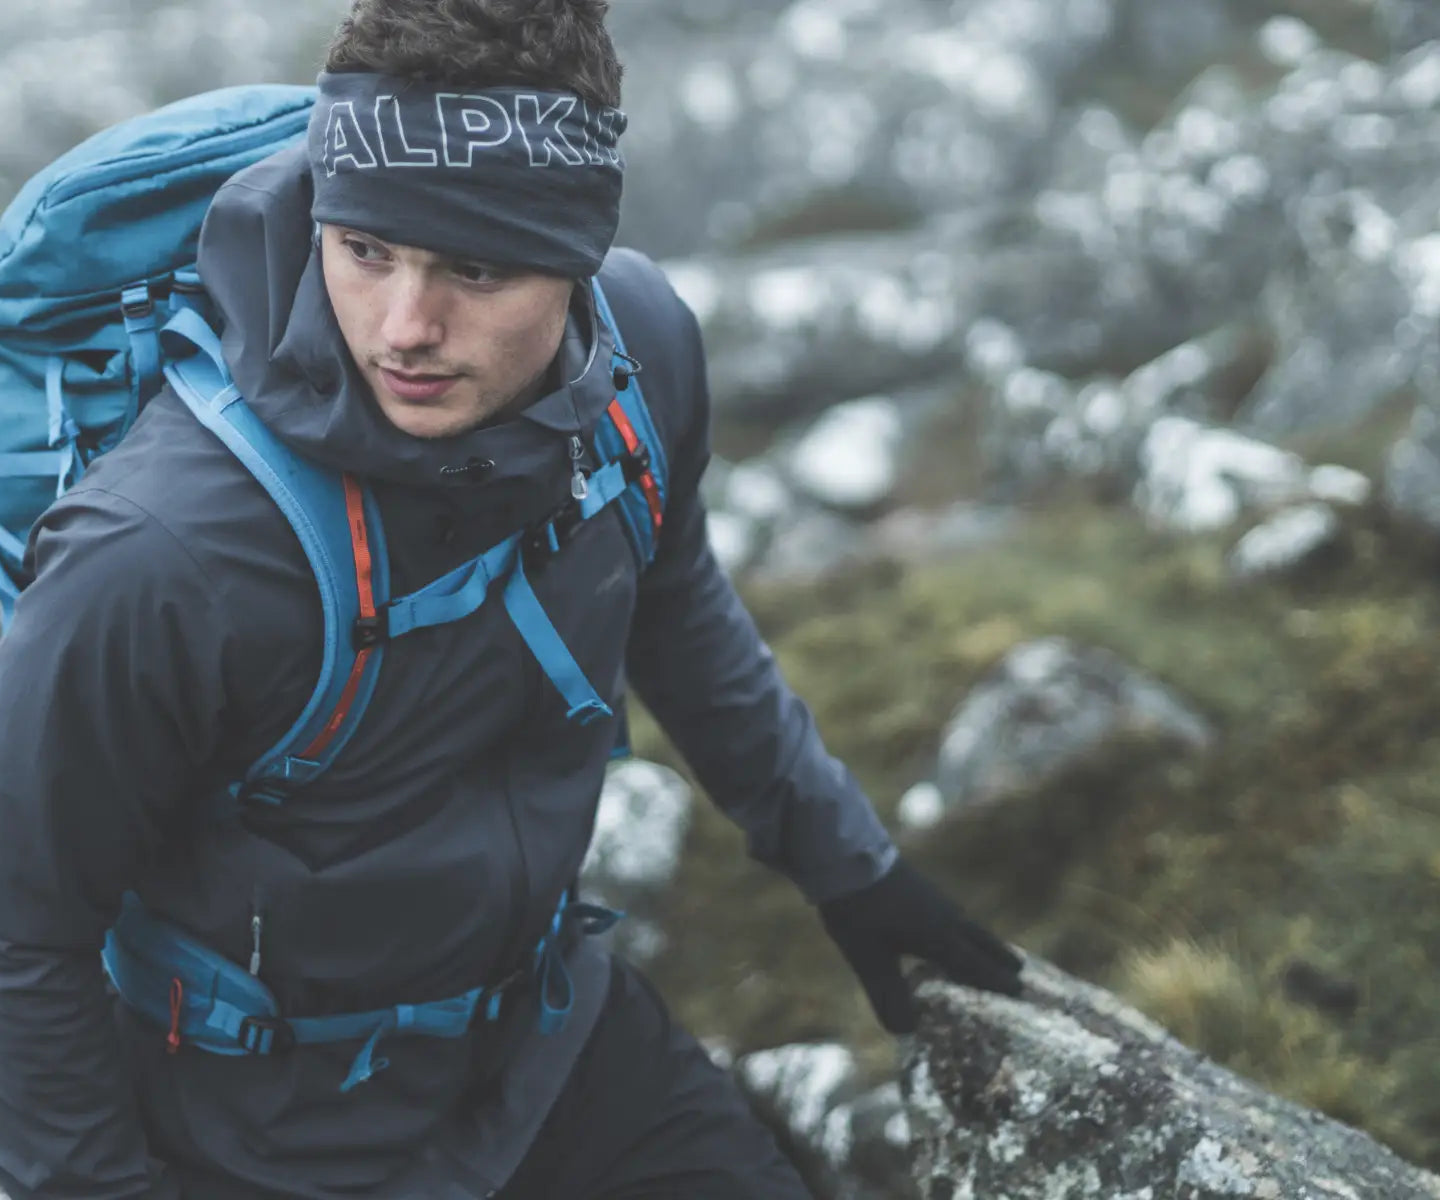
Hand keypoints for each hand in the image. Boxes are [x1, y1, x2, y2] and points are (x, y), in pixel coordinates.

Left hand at [819, 856, 1022, 1033]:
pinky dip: (963, 929)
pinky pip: (954, 915)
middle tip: (1019, 972)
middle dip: (999, 958)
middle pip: (982, 941)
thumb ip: (888, 996)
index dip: (997, 981)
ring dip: (983, 942)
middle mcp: (946, 918)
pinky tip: (950, 929)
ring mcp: (934, 899)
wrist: (846, 857)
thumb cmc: (859, 911)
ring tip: (991, 952)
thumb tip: (908, 1032)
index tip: (1021, 991)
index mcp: (940, 938)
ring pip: (968, 925)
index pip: (977, 965)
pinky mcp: (921, 888)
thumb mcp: (869, 960)